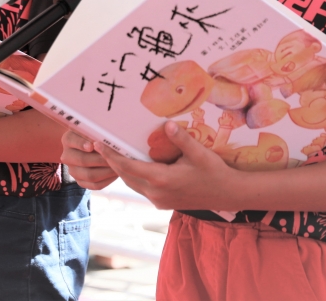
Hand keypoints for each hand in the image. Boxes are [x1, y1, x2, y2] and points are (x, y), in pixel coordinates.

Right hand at [60, 131, 118, 188]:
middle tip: (114, 157)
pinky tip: (115, 174)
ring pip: (90, 175)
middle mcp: (67, 156)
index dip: (82, 144)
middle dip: (101, 159)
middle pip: (82, 160)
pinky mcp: (80, 182)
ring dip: (107, 171)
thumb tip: (103, 140)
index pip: (72, 141)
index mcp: (68, 139)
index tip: (92, 145)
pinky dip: (107, 180)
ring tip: (118, 166)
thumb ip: (96, 133)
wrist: (94, 148)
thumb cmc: (96, 136)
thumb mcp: (93, 130)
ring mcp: (72, 170)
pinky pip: (95, 185)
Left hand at [95, 121, 243, 209]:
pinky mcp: (163, 202)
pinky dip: (133, 176)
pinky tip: (133, 164)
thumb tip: (166, 124)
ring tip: (111, 152)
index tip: (97, 143)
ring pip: (132, 183)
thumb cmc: (214, 172)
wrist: (229, 194)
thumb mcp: (199, 153)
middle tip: (99, 144)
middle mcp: (156, 192)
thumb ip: (181, 139)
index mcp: (161, 180)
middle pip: (125, 175)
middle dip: (111, 160)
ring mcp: (159, 199)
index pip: (127, 166)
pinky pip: (142, 188)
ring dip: (121, 169)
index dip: (110, 155)